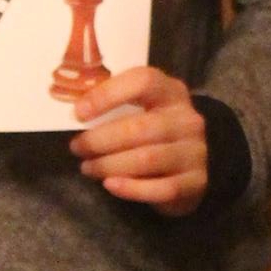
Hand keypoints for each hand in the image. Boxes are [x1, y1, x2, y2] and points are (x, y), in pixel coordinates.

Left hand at [71, 66, 209, 214]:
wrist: (187, 170)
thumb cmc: (152, 136)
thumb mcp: (140, 113)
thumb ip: (114, 108)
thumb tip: (74, 112)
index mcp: (171, 92)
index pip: (143, 81)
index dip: (108, 95)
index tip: (79, 113)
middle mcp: (188, 119)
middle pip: (140, 127)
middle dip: (101, 140)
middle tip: (77, 148)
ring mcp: (195, 151)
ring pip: (147, 159)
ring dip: (110, 165)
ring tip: (88, 167)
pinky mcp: (196, 181)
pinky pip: (161, 188)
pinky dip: (131, 188)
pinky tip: (110, 185)